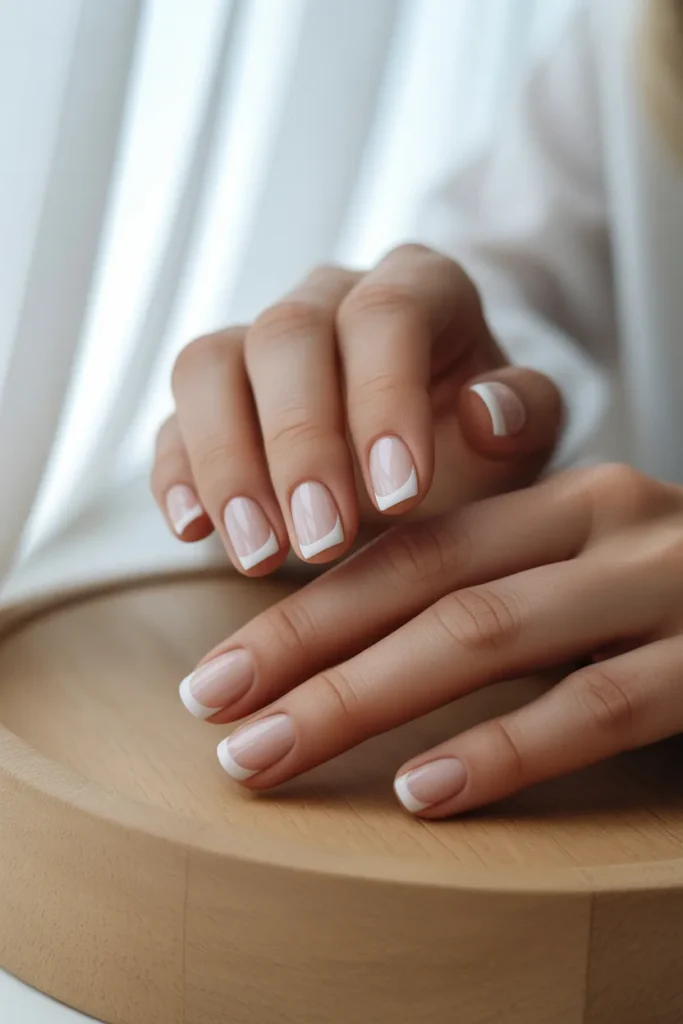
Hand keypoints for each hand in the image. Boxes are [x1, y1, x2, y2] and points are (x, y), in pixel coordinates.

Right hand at [152, 244, 560, 573]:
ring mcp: (257, 343)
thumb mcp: (524, 435)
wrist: (429, 454)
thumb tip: (482, 411)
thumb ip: (525, 415)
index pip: (386, 314)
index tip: (401, 497)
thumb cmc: (478, 440)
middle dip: (300, 444)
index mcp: (415, 287)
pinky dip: (177, 475)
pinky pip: (172, 420)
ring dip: (227, 464)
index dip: (384, 399)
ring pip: (208, 365)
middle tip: (322, 541)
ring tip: (259, 553)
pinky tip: (193, 531)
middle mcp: (327, 299)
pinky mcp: (213, 399)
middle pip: (285, 334)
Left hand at [179, 464, 682, 816]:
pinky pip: (595, 705)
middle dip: (306, 656)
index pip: (405, 551)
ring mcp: (660, 583)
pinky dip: (503, 750)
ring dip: (367, 702)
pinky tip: (425, 793)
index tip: (217, 675)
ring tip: (275, 756)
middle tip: (216, 719)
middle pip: (423, 587)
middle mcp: (600, 521)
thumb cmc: (672, 600)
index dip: (304, 611)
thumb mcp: (578, 575)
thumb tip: (355, 659)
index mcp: (555, 501)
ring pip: (488, 636)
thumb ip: (492, 591)